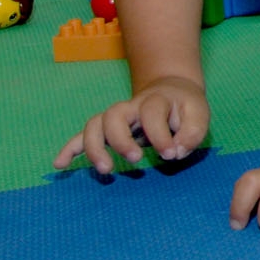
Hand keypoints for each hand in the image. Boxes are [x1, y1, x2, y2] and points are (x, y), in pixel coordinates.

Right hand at [55, 75, 209, 173]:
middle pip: (114, 115)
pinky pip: (82, 136)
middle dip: (121, 140)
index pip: (151, 114)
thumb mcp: (199, 114)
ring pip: (94, 124)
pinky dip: (69, 149)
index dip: (160, 136)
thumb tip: (175, 153)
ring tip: (106, 169)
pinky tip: (60, 165)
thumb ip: (192, 133)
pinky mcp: (106, 129)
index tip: (171, 154)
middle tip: (136, 159)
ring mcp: (115, 117)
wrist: (171, 90)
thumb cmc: (184, 106)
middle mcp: (130, 107)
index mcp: (155, 100)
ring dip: (95, 147)